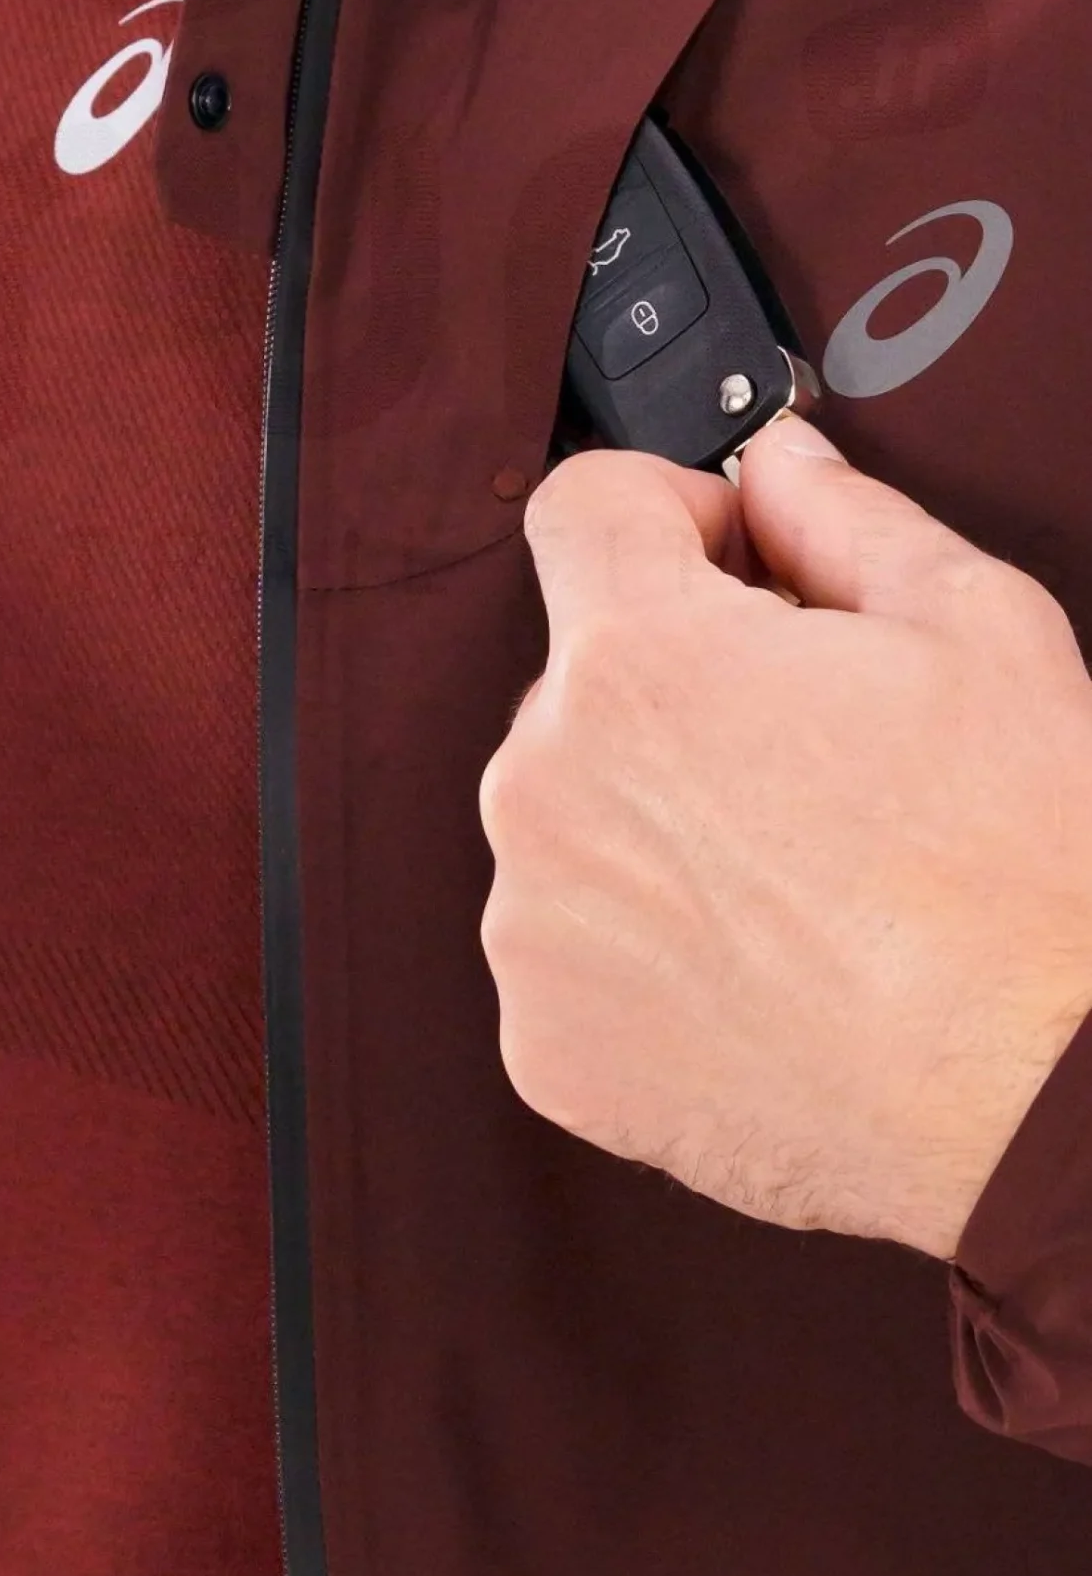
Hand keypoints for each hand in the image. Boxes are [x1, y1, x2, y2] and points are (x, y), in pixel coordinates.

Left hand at [477, 414, 1091, 1258]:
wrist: (1051, 1107)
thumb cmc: (1026, 883)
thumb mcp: (977, 630)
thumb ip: (843, 517)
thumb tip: (780, 468)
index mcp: (639, 662)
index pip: (581, 507)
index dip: (667, 510)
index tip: (729, 557)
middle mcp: (546, 787)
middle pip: (583, 676)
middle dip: (679, 685)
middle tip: (810, 748)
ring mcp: (535, 929)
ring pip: (574, 816)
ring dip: (657, 821)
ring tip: (800, 879)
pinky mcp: (548, 1046)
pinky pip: (574, 951)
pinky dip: (646, 950)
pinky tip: (762, 967)